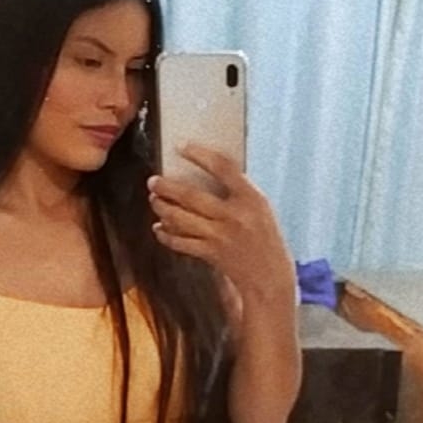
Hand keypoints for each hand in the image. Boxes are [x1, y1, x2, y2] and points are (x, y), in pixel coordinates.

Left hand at [148, 143, 295, 300]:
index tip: (182, 146)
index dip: (200, 154)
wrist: (270, 275)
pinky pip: (182, 242)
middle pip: (191, 196)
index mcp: (252, 197)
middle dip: (167, 187)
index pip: (223, 167)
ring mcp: (222, 236)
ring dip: (163, 208)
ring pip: (181, 219)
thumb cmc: (264, 237)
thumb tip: (202, 173)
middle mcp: (235, 215)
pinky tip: (159, 229)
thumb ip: (237, 192)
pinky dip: (167, 235)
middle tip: (152, 181)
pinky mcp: (212, 254)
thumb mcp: (260, 208)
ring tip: (154, 200)